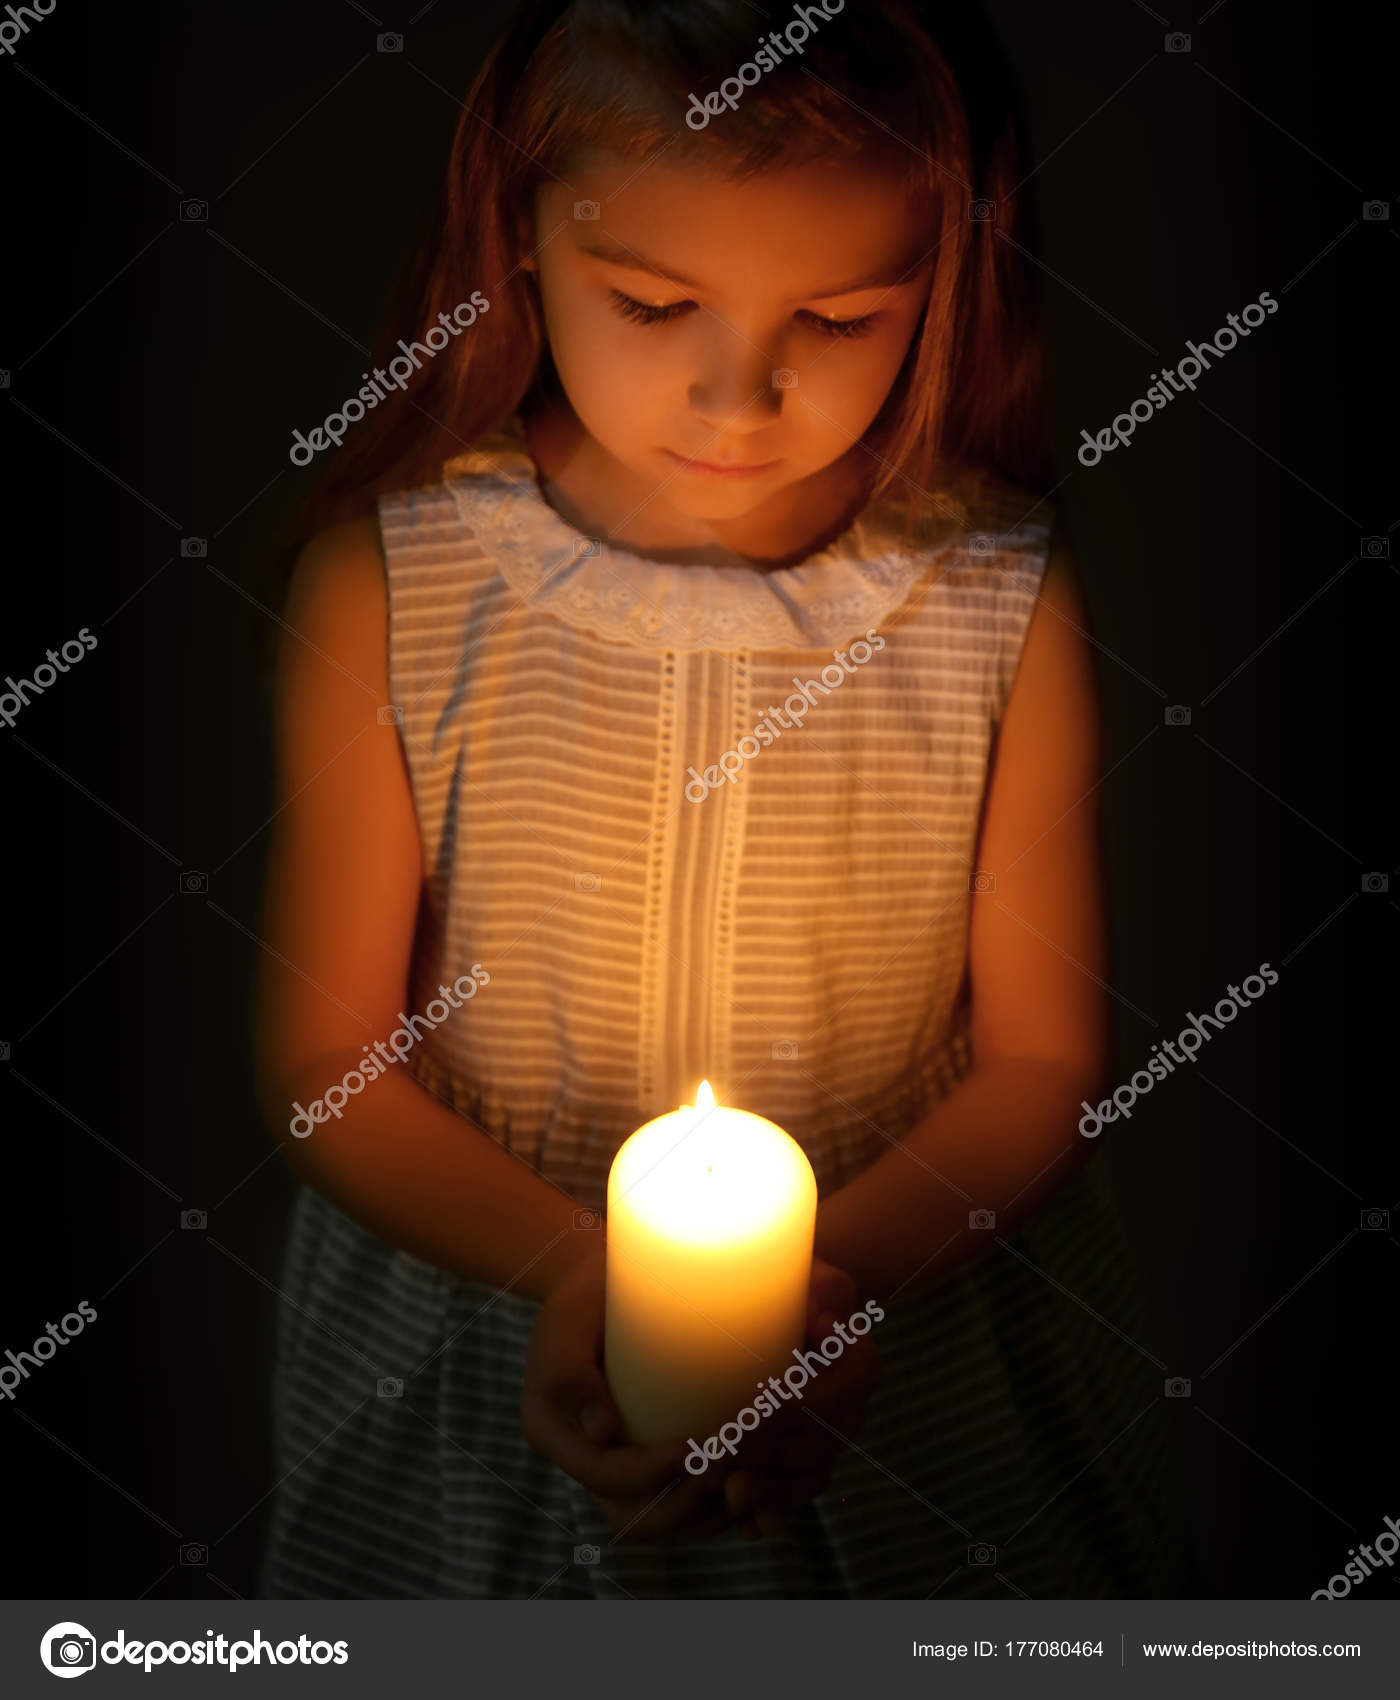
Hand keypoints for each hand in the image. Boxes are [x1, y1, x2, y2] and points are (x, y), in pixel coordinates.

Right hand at [521, 1246, 736, 1543]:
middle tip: (731, 1463)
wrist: (599, 1284)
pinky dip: (712, 1511)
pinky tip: (749, 1488)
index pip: (605, 1478)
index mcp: (552, 1431)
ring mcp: (614, 1467)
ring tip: (747, 1479)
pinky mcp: (644, 1463)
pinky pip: (676, 1511)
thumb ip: (572, 1374)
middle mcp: (582, 1460)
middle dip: (687, 1501)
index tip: (699, 1444)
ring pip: (660, 1525)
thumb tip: (602, 1431)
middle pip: (634, 1518)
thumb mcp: (568, 1323)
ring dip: (706, 1515)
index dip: (653, 1473)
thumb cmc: (585, 1296)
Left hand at [720, 1258, 882, 1540]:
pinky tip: (744, 1524)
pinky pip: (794, 1500)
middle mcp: (850, 1411)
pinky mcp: (804, 1466)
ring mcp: (830, 1444)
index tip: (742, 1414)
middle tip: (712, 1458)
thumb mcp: (809, 1272)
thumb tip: (819, 1320)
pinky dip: (772, 1516)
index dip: (786, 1413)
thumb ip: (822, 1289)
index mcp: (857, 1365)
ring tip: (727, 1493)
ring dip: (768, 1492)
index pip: (828, 1396)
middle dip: (763, 1457)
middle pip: (813, 1447)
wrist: (788, 1304)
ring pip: (805, 1480)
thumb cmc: (789, 1282)